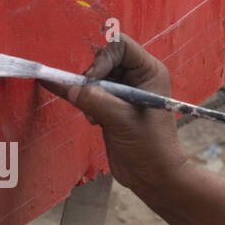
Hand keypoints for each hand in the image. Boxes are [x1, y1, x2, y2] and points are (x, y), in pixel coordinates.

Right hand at [40, 35, 188, 195]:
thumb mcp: (124, 121)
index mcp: (149, 72)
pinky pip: (90, 94)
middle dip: (92, 78)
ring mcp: (123, 93)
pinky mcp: (111, 107)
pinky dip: (82, 100)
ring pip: (95, 78)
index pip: (120, 47)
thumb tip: (71, 88)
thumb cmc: (151, 148)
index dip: (102, 59)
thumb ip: (97, 101)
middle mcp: (137, 78)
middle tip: (87, 98)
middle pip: (104, 60)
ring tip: (93, 117)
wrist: (152, 177)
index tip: (91, 80)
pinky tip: (74, 104)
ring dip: (87, 94)